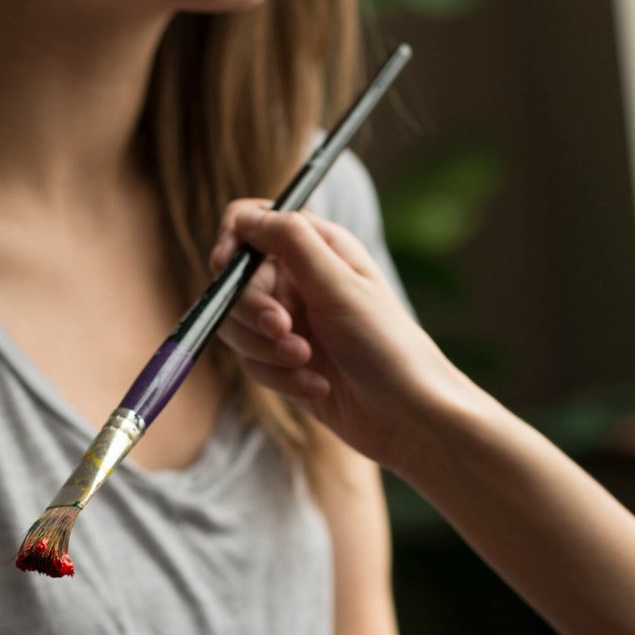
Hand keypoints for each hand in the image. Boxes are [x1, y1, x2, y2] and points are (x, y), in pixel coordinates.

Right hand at [209, 200, 479, 472]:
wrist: (409, 416)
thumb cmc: (387, 345)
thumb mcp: (339, 285)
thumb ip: (291, 242)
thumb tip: (246, 218)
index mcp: (317, 248)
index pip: (251, 223)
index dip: (231, 242)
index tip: (226, 267)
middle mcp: (299, 280)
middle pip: (236, 282)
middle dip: (253, 311)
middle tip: (284, 330)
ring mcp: (291, 324)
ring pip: (237, 328)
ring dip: (266, 350)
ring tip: (305, 362)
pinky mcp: (285, 363)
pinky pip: (254, 365)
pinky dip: (280, 379)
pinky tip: (318, 388)